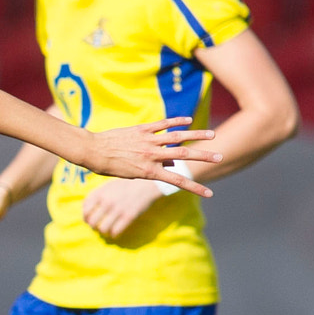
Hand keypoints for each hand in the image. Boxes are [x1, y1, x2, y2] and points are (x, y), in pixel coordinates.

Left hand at [79, 117, 217, 193]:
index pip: (176, 181)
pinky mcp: (141, 130)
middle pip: (183, 155)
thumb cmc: (110, 166)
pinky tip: (188, 120)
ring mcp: (147, 141)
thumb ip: (152, 169)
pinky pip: (162, 124)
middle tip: (220, 157)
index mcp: (149, 171)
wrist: (93, 151)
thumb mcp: (131, 174)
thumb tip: (170, 165)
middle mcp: (151, 156)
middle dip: (203, 157)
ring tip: (212, 135)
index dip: (194, 188)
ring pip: (177, 137)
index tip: (209, 194)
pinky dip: (176, 121)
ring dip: (196, 135)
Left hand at [80, 178, 169, 240]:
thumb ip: (98, 195)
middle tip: (97, 227)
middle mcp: (106, 202)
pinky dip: (114, 234)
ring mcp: (117, 209)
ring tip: (106, 230)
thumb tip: (86, 209)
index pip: (85, 209)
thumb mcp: (109, 186)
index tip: (89, 220)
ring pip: (103, 228)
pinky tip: (115, 232)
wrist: (147, 183)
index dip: (85, 217)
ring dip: (103, 231)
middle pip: (92, 221)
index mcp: (100, 193)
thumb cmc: (126, 184)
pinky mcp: (129, 216)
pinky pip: (116, 231)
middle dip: (93, 226)